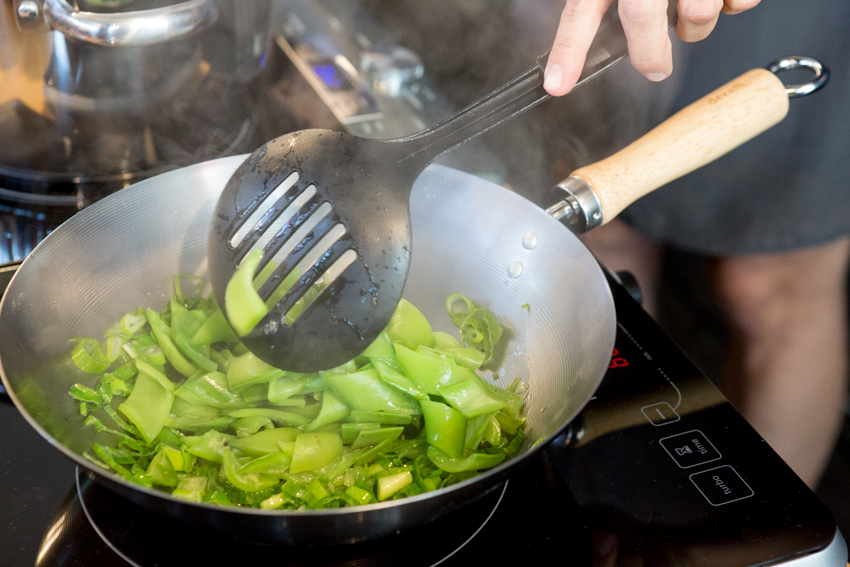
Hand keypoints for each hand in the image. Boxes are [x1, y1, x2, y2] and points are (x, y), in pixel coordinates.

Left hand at [543, 0, 761, 95]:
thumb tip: (585, 28)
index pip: (581, 11)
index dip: (568, 50)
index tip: (558, 84)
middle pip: (642, 17)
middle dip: (649, 53)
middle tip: (654, 68)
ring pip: (698, 14)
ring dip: (695, 26)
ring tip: (688, 13)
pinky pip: (739, 1)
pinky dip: (734, 4)